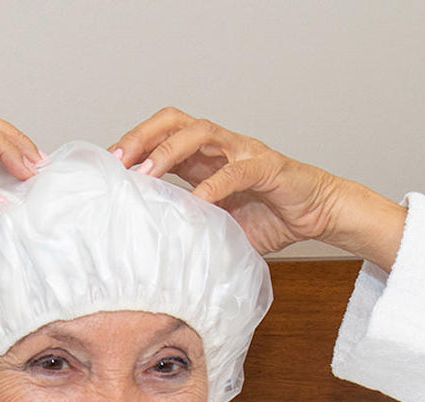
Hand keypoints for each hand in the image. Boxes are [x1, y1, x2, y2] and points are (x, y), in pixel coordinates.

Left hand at [110, 108, 405, 270]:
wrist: (317, 214)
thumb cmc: (268, 219)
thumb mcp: (217, 228)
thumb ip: (189, 230)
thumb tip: (152, 257)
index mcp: (205, 158)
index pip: (162, 136)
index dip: (134, 145)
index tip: (107, 167)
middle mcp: (221, 147)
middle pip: (174, 122)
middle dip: (141, 137)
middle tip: (116, 161)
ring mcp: (244, 152)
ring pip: (201, 133)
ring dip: (169, 151)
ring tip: (146, 173)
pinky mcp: (267, 167)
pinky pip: (236, 170)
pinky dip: (214, 184)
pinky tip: (196, 201)